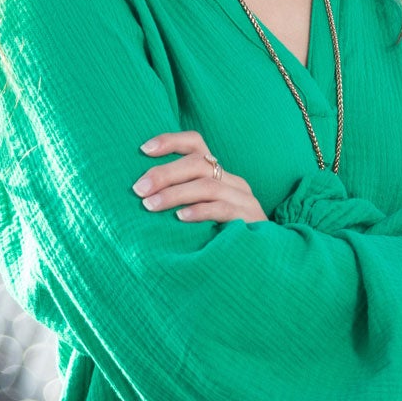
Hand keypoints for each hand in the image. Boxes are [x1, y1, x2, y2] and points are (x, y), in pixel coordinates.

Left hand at [136, 131, 266, 224]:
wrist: (262, 258)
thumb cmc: (220, 236)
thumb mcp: (199, 211)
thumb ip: (179, 199)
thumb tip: (141, 194)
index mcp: (218, 174)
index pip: (195, 144)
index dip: (170, 141)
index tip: (143, 149)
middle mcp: (232, 181)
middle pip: (198, 163)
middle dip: (164, 173)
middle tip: (139, 189)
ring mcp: (243, 199)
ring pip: (207, 185)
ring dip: (175, 193)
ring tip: (150, 205)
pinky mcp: (250, 218)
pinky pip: (223, 209)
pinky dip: (199, 211)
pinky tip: (180, 218)